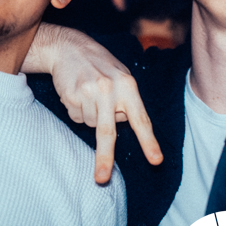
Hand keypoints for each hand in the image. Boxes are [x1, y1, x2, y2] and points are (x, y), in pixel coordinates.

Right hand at [23, 24, 162, 182]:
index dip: (148, 142)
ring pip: (91, 125)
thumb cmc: (100, 65)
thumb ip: (127, 101)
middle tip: (102, 178)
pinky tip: (78, 94)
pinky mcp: (71, 97)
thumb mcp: (122, 76)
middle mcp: (110, 90)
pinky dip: (77, 111)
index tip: (156, 160)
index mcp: (128, 86)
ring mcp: (89, 94)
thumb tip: (125, 124)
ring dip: (90, 116)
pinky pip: (76, 117)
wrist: (69, 47)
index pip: (141, 119)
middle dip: (105, 158)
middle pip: (108, 132)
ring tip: (89, 95)